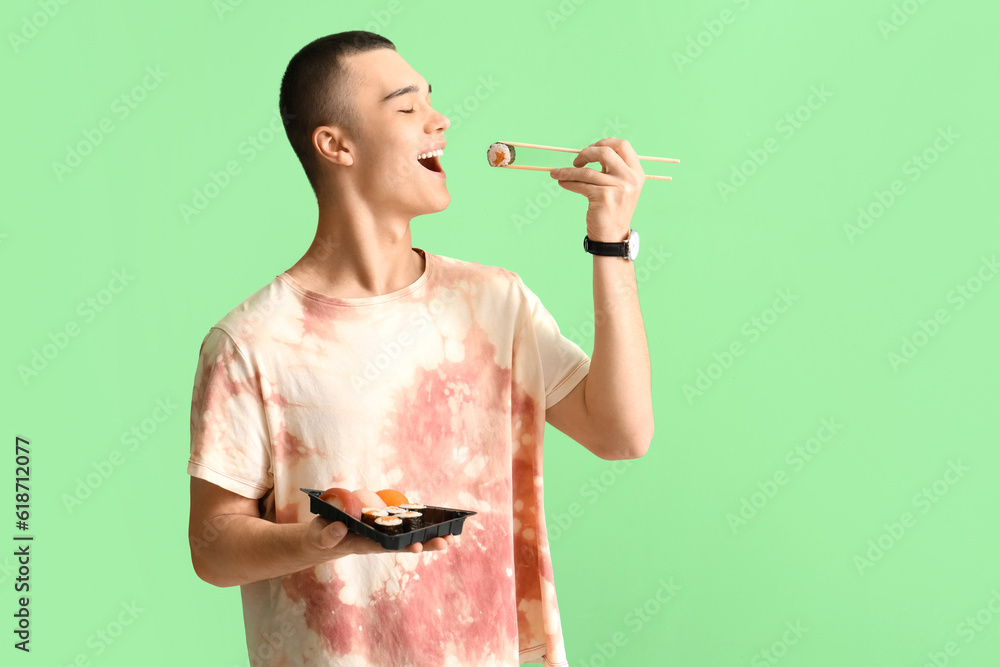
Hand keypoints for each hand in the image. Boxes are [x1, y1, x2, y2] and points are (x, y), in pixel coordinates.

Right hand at [303, 515, 456, 558]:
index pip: (385, 546)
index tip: (417, 547)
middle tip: (445, 542)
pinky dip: (417, 522)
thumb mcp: (320, 537)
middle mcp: (376, 539)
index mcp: (363, 544)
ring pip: (406, 534)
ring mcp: (380, 532)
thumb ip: (328, 534)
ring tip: (449, 537)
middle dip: (424, 543)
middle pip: (403, 543)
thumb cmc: (321, 536)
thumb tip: (340, 528)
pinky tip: (435, 521)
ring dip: (427, 536)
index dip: (401, 546)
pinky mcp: (381, 523)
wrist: (323, 535)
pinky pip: (401, 523)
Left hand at [549, 137, 644, 241]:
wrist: (613, 237)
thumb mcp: (621, 187)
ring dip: (568, 171)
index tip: (591, 148)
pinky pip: (581, 184)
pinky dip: (568, 182)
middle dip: (587, 152)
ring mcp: (618, 187)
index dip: (604, 142)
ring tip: (557, 173)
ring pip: (587, 171)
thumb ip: (614, 169)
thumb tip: (592, 150)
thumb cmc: (613, 210)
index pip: (622, 146)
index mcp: (636, 172)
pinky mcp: (604, 196)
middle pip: (606, 152)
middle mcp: (630, 178)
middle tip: (577, 160)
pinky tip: (561, 182)